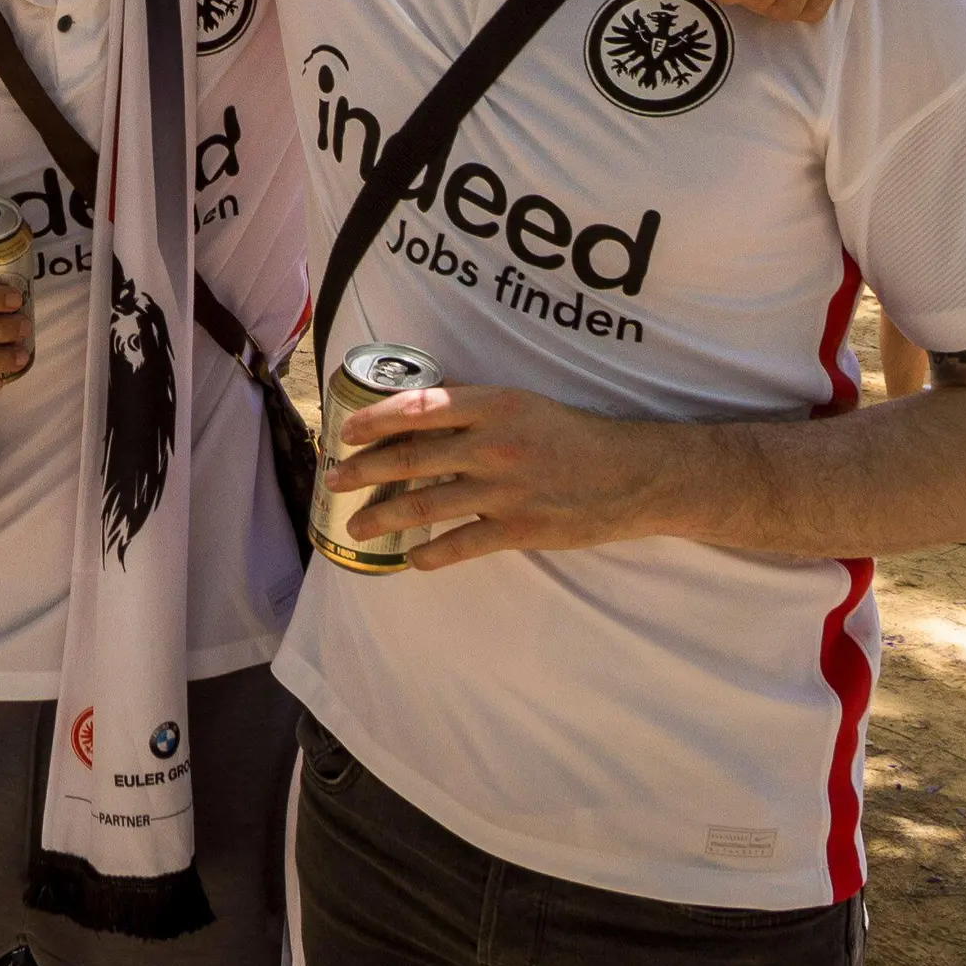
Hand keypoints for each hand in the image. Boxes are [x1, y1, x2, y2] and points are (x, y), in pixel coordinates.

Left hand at [322, 383, 676, 566]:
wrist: (632, 475)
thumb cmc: (573, 436)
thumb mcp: (523, 405)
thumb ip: (473, 407)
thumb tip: (419, 408)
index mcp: (493, 406)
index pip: (416, 408)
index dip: (374, 421)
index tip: (346, 433)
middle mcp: (493, 445)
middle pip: (409, 459)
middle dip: (362, 471)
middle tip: (333, 480)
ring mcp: (504, 490)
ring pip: (424, 506)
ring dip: (381, 517)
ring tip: (354, 524)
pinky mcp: (519, 529)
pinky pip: (460, 545)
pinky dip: (429, 555)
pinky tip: (410, 559)